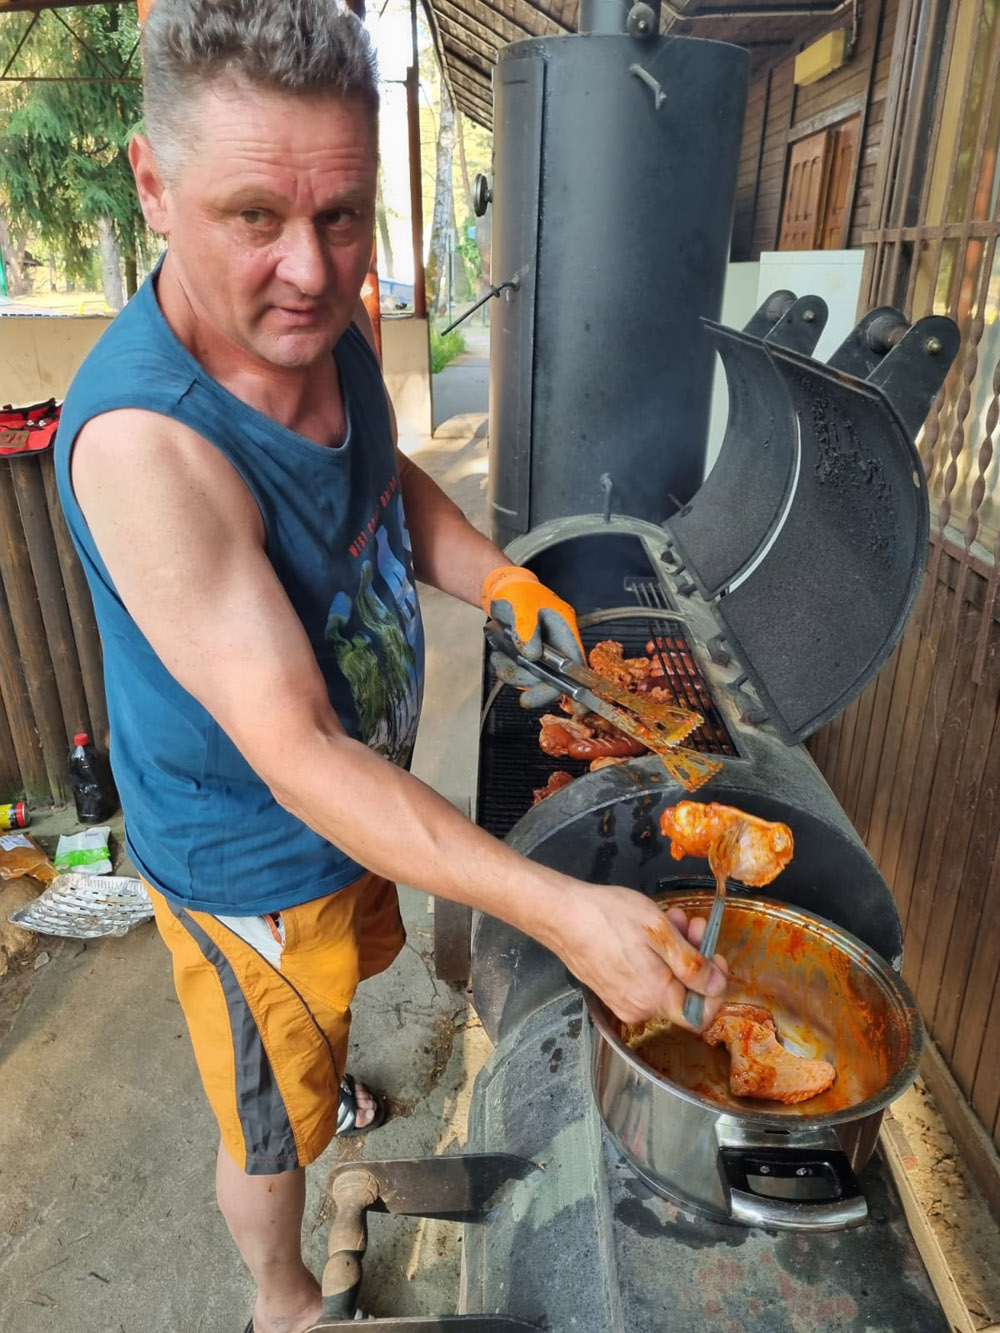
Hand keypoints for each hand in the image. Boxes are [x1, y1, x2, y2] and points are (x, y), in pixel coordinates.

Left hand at [482, 564, 584, 709]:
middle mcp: (556, 645)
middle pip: (556, 678)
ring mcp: (542, 653)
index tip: (580, 708)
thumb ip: (527, 628)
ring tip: (500, 659)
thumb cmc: (517, 593)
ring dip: (515, 674)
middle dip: (540, 690)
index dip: (580, 686)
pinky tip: (498, 657)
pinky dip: (507, 669)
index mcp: (565, 630)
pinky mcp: (527, 657)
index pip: (577, 663)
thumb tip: (532, 655)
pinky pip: (519, 673)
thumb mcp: (522, 606)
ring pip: (534, 678)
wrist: (501, 591)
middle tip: (525, 700)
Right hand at [545, 885, 728, 1029]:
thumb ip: (692, 964)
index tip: (716, 958)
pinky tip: (650, 929)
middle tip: (693, 923)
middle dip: (694, 957)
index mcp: (654, 999)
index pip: (700, 1015)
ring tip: (671, 918)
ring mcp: (622, 1000)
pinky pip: (644, 978)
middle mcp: (639, 1009)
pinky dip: (654, 956)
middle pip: (683, 992)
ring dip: (675, 950)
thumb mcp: (660, 932)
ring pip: (664, 981)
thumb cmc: (608, 918)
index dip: (716, 988)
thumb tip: (716, 987)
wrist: (562, 914)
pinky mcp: (611, 988)